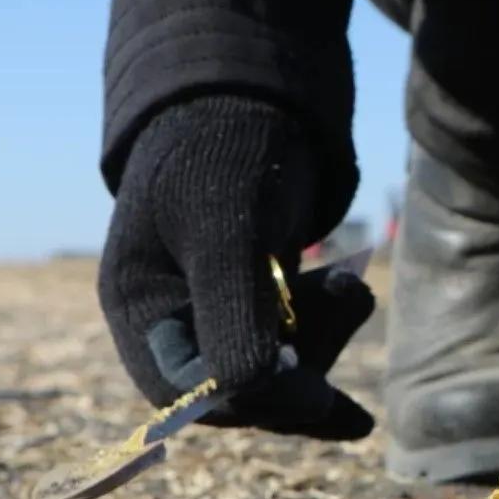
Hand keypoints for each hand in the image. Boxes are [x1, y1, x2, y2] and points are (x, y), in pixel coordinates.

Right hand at [98, 96, 373, 438]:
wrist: (252, 96)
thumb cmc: (223, 150)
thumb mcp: (226, 229)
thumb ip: (234, 316)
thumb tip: (255, 401)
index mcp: (139, 307)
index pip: (190, 394)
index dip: (255, 402)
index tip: (320, 394)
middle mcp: (170, 320)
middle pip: (240, 389)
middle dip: (302, 365)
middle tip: (351, 303)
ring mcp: (214, 312)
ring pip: (276, 369)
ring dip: (325, 341)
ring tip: (355, 287)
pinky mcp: (255, 301)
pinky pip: (294, 346)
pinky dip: (331, 334)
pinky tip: (360, 320)